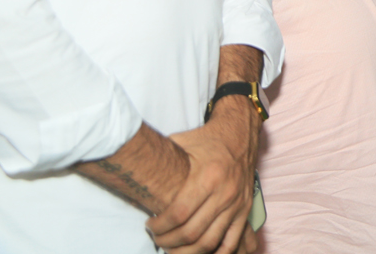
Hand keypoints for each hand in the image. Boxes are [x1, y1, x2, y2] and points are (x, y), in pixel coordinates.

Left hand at [148, 100, 260, 253]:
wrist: (240, 133)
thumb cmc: (206, 139)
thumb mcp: (181, 141)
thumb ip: (160, 157)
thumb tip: (130, 168)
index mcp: (208, 176)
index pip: (179, 214)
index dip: (160, 226)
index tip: (149, 225)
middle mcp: (224, 192)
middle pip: (192, 232)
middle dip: (168, 241)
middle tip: (157, 238)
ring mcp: (236, 203)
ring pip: (209, 242)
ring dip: (186, 251)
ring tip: (172, 248)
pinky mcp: (244, 209)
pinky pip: (231, 241)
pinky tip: (198, 253)